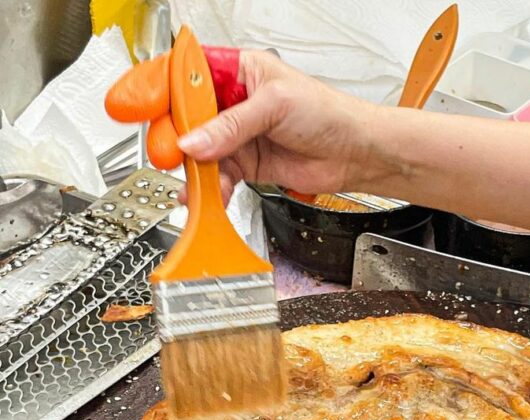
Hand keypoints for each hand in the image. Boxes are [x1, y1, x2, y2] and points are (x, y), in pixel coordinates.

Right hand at [106, 47, 379, 203]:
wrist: (354, 153)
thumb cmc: (328, 114)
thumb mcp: (274, 107)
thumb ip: (231, 127)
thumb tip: (194, 143)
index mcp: (235, 70)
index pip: (184, 76)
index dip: (155, 90)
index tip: (133, 107)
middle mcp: (232, 102)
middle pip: (185, 119)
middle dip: (175, 139)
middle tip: (171, 155)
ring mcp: (237, 135)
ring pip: (200, 153)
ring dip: (192, 171)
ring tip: (190, 184)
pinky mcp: (247, 164)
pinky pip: (219, 177)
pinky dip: (211, 189)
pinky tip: (207, 196)